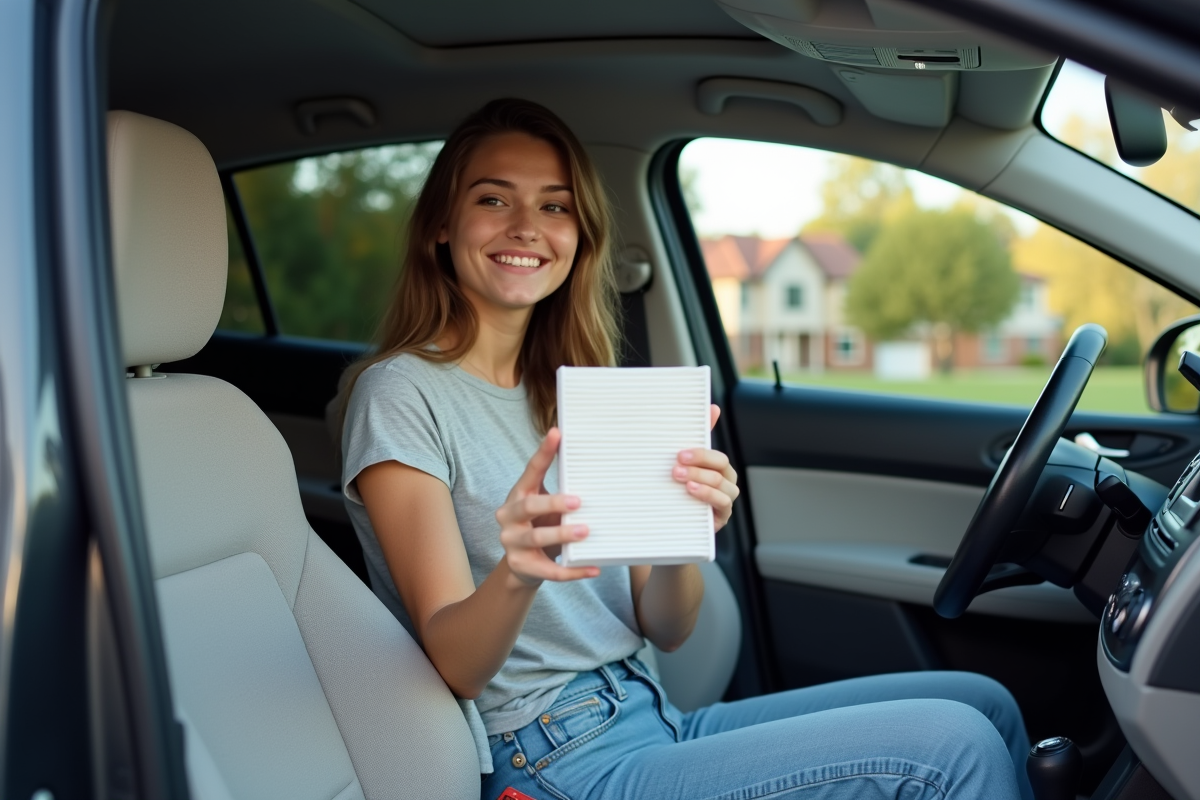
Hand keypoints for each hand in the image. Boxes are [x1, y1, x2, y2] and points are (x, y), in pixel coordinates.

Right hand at [496, 427, 599, 586]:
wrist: (524, 564)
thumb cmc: (540, 524)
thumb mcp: (544, 504)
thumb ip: (559, 487)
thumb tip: (588, 461)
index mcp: (518, 494)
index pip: (530, 471)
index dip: (543, 453)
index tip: (556, 434)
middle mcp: (509, 516)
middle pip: (528, 507)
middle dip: (552, 503)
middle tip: (578, 501)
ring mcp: (513, 542)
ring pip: (536, 538)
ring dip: (561, 535)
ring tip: (585, 531)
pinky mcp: (523, 565)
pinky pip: (550, 570)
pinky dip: (573, 571)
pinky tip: (593, 569)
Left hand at [673, 405, 739, 531]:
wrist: (670, 525)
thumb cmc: (680, 491)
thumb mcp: (685, 464)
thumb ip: (696, 437)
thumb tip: (713, 407)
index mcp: (718, 468)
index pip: (717, 455)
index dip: (701, 452)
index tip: (680, 453)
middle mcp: (726, 483)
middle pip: (721, 467)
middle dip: (700, 464)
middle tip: (677, 466)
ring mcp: (725, 501)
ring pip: (723, 485)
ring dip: (702, 480)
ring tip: (683, 481)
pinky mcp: (721, 518)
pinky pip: (723, 504)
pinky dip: (708, 496)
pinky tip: (692, 492)